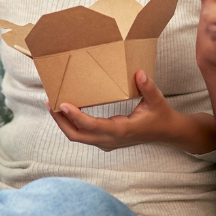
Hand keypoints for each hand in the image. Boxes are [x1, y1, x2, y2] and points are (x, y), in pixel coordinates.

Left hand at [49, 70, 215, 153]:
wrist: (166, 133)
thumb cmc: (160, 116)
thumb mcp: (156, 100)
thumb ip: (148, 87)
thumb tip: (139, 73)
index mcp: (121, 130)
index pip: (92, 126)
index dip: (76, 116)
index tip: (63, 104)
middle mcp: (110, 139)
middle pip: (77, 135)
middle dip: (61, 120)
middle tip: (49, 102)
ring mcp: (106, 143)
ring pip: (78, 137)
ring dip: (64, 123)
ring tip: (53, 105)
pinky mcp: (105, 141)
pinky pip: (83, 135)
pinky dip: (72, 124)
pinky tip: (67, 111)